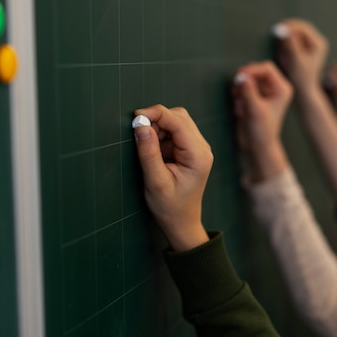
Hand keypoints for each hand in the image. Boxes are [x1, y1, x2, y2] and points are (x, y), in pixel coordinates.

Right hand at [133, 105, 211, 251]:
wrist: (181, 222)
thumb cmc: (170, 207)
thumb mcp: (155, 182)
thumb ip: (148, 153)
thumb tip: (140, 126)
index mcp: (198, 155)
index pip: (178, 122)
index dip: (155, 114)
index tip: (134, 118)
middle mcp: (202, 147)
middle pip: (179, 117)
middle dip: (156, 119)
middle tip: (138, 133)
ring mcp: (197, 147)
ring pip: (176, 121)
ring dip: (158, 127)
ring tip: (147, 147)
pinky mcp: (189, 149)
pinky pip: (174, 131)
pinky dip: (160, 134)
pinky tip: (154, 150)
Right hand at [232, 61, 291, 182]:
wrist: (257, 146)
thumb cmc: (261, 131)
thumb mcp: (254, 110)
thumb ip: (248, 92)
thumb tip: (240, 76)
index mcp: (282, 88)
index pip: (267, 68)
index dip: (252, 70)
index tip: (238, 77)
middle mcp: (275, 88)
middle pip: (256, 71)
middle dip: (244, 79)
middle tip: (235, 90)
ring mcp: (264, 92)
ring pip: (248, 79)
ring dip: (239, 87)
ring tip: (237, 101)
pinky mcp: (254, 97)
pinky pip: (243, 87)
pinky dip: (238, 94)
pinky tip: (238, 107)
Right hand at [276, 19, 328, 93]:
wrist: (302, 91)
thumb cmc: (300, 78)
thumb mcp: (294, 61)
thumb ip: (289, 44)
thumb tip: (282, 28)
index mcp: (318, 43)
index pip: (303, 27)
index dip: (290, 26)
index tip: (276, 28)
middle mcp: (316, 42)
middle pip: (300, 28)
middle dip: (287, 30)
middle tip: (273, 33)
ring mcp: (310, 45)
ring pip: (295, 33)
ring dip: (285, 36)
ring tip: (278, 44)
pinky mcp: (303, 49)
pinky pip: (293, 40)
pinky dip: (285, 42)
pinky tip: (280, 49)